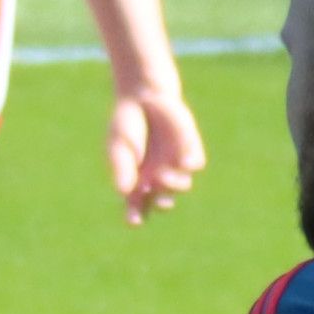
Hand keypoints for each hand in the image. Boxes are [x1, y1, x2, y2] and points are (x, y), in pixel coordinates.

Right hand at [106, 85, 202, 222]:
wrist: (144, 94)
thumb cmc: (126, 122)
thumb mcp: (117, 145)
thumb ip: (120, 167)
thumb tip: (125, 192)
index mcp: (136, 181)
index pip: (136, 207)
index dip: (135, 216)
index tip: (134, 220)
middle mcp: (157, 177)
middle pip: (161, 201)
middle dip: (159, 203)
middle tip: (153, 194)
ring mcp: (175, 163)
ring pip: (181, 185)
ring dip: (173, 185)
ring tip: (162, 174)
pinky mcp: (189, 148)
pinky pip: (195, 164)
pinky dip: (189, 166)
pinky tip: (183, 163)